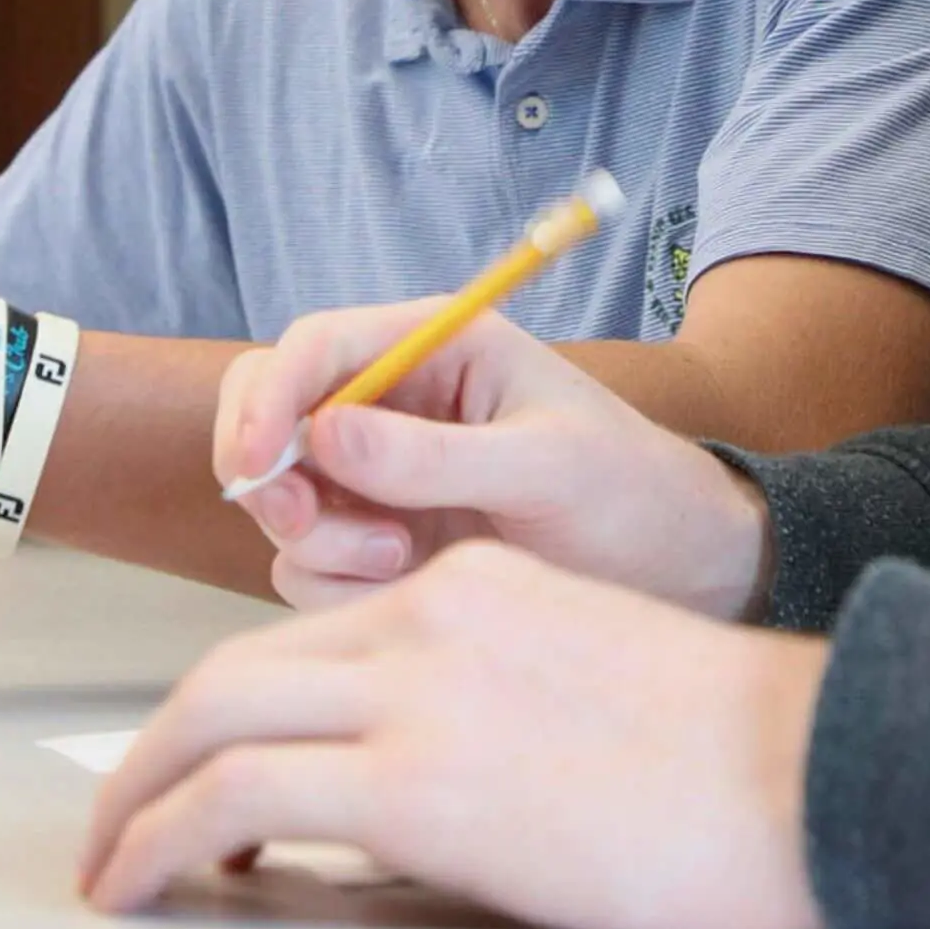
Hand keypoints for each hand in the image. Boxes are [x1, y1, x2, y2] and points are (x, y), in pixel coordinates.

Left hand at [80, 541, 827, 928]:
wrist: (798, 770)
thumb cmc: (724, 756)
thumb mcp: (581, 687)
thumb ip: (483, 707)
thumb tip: (407, 794)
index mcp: (473, 587)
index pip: (309, 640)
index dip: (232, 714)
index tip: (201, 780)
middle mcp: (430, 617)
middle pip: (235, 672)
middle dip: (151, 753)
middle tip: (121, 823)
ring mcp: (417, 692)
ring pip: (211, 721)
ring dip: (137, 802)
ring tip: (113, 869)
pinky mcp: (415, 782)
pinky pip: (235, 798)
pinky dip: (161, 840)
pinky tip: (142, 884)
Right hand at [217, 303, 770, 619]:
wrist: (676, 574)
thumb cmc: (630, 494)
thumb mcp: (547, 467)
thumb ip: (436, 455)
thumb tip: (325, 433)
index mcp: (436, 347)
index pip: (315, 346)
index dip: (267, 396)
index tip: (253, 464)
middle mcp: (395, 402)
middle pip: (270, 414)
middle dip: (271, 474)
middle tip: (305, 525)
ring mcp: (381, 475)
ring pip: (283, 500)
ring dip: (318, 538)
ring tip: (401, 559)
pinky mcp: (382, 540)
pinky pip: (311, 560)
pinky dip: (337, 581)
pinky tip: (408, 582)